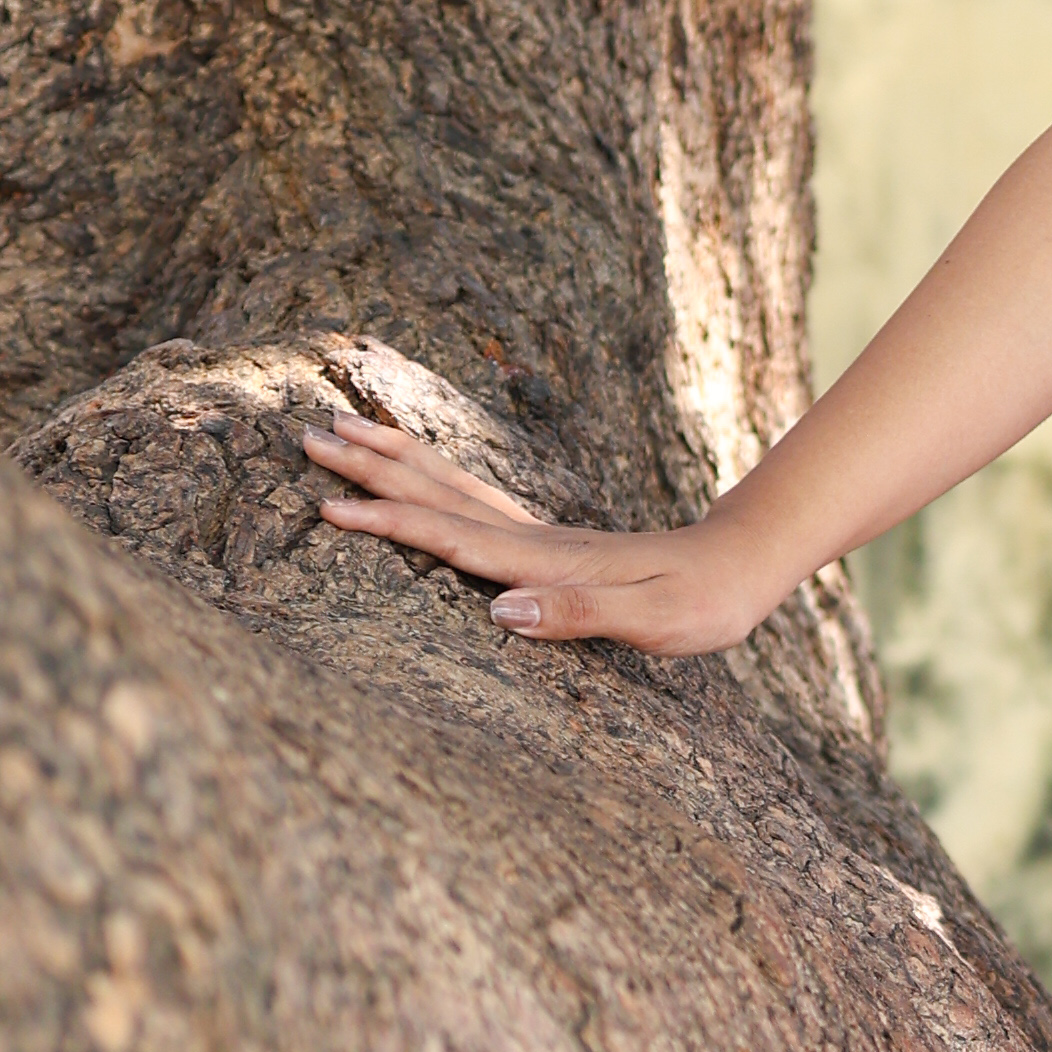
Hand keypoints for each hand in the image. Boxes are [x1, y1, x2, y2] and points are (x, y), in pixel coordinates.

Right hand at [301, 411, 776, 655]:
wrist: (742, 564)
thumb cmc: (701, 603)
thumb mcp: (651, 623)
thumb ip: (577, 618)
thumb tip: (500, 611)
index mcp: (546, 564)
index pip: (453, 539)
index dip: (391, 525)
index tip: (330, 507)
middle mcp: (534, 541)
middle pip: (438, 496)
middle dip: (373, 469)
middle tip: (310, 435)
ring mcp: (539, 536)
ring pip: (451, 487)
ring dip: (396, 459)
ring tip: (345, 427)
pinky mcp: (549, 542)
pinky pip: (473, 500)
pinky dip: (433, 477)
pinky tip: (417, 473)